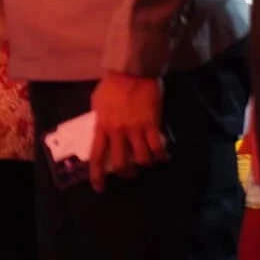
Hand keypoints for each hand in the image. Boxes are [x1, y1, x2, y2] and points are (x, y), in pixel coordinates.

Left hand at [89, 73, 165, 190]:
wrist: (132, 71)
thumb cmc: (112, 85)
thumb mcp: (98, 102)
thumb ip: (99, 119)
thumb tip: (100, 131)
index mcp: (102, 126)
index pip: (97, 156)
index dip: (97, 175)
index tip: (100, 188)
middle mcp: (118, 131)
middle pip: (121, 163)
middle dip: (126, 173)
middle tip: (130, 172)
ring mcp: (135, 129)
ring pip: (142, 159)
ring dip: (145, 165)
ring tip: (147, 162)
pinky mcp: (152, 124)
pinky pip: (158, 148)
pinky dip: (161, 155)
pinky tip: (163, 156)